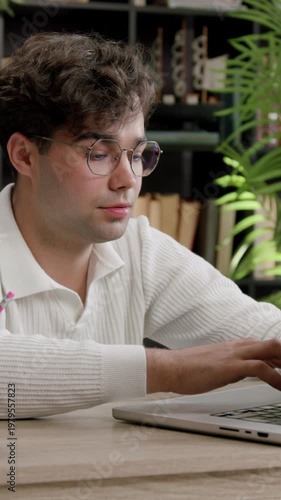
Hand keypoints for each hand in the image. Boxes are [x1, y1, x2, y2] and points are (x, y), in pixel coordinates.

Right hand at [146, 338, 280, 394]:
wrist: (169, 367)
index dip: (280, 356)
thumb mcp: (216, 365)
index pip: (266, 346)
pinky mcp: (230, 366)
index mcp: (235, 346)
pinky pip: (261, 368)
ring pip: (272, 350)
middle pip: (274, 344)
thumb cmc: (188, 369)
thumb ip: (232, 366)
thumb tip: (243, 371)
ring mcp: (235, 355)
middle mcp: (238, 347)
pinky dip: (276, 378)